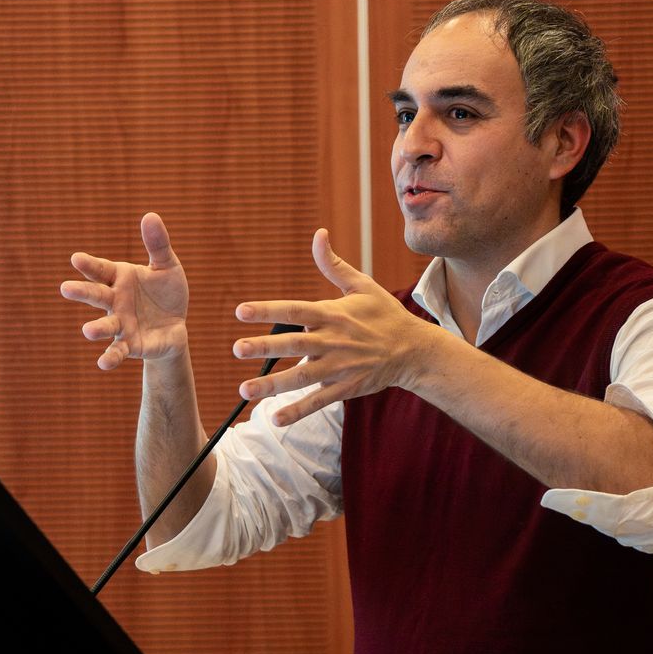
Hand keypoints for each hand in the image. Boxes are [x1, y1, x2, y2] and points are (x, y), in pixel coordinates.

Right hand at [61, 213, 192, 369]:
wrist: (174, 327)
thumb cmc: (166, 293)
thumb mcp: (167, 266)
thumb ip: (157, 244)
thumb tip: (150, 215)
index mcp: (120, 278)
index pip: (101, 269)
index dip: (89, 264)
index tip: (76, 258)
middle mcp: (115, 301)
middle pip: (96, 295)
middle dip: (82, 291)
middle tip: (65, 288)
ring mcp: (121, 324)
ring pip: (105, 325)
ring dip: (96, 328)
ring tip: (87, 330)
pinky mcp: (130, 345)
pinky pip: (118, 351)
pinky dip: (110, 357)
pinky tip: (103, 363)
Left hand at [229, 230, 433, 425]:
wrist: (415, 350)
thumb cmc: (385, 315)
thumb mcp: (362, 286)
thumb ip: (334, 264)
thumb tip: (318, 235)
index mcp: (334, 314)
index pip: (295, 310)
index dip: (268, 310)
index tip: (240, 310)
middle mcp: (334, 341)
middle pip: (294, 343)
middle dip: (265, 347)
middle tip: (237, 348)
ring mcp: (339, 367)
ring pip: (301, 377)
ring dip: (272, 385)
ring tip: (244, 390)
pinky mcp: (346, 388)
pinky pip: (319, 401)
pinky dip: (298, 411)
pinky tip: (276, 419)